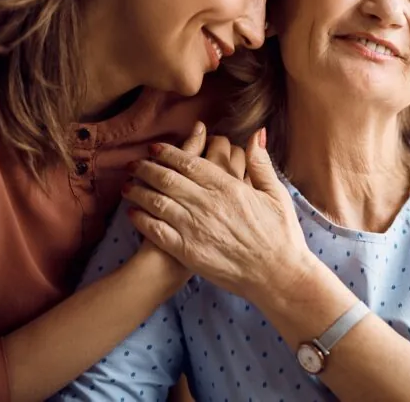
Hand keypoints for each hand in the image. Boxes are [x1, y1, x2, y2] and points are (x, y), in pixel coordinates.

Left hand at [122, 128, 310, 301]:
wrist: (278, 275)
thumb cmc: (281, 235)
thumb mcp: (276, 194)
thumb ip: (261, 163)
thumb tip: (256, 133)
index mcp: (228, 186)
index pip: (189, 163)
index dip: (167, 153)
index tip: (154, 148)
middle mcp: (207, 204)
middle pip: (166, 179)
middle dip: (146, 168)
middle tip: (133, 164)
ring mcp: (195, 228)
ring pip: (156, 202)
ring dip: (138, 191)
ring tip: (127, 186)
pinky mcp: (188, 251)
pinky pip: (156, 231)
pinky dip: (141, 219)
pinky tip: (132, 214)